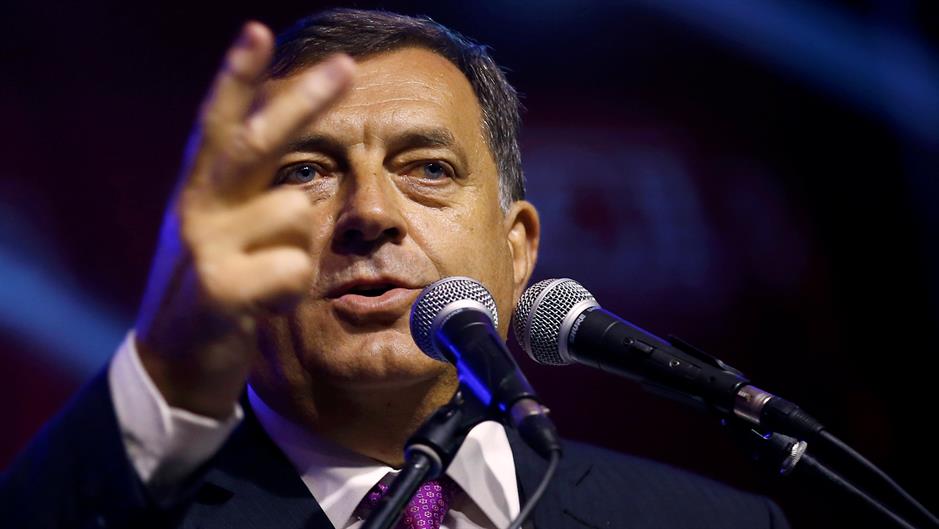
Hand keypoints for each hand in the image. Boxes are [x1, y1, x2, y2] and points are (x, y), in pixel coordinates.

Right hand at [134, 22, 354, 417]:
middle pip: (257, 140)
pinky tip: (267, 304)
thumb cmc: (216, 289)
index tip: (258, 31)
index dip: (237, 77)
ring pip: (296, 213)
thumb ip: (255, 198)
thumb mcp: (225, 234)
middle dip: (305, 100)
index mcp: (204, 188)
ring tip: (270, 278)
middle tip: (347, 66)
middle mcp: (198, 205)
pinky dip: (293, 289)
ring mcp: (203, 245)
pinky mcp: (216, 289)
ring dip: (301, 250)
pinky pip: (292, 269)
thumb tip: (304, 180)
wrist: (173, 365)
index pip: (220, 122)